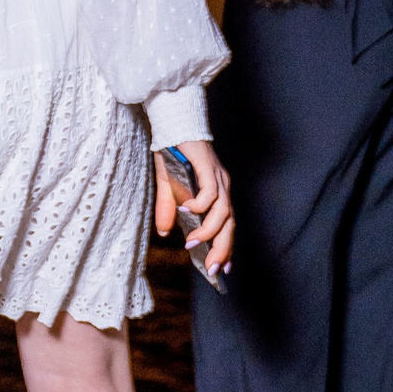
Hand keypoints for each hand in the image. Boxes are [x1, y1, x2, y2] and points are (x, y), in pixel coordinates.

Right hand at [153, 138, 233, 276]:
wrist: (173, 123)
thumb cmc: (174, 152)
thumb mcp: (167, 186)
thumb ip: (167, 208)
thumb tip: (163, 231)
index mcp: (217, 192)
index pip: (227, 224)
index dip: (226, 246)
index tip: (222, 268)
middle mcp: (222, 187)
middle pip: (229, 223)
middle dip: (222, 248)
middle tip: (213, 268)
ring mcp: (217, 178)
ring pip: (223, 212)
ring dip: (208, 231)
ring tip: (191, 244)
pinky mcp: (208, 168)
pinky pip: (210, 194)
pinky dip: (199, 207)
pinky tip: (184, 211)